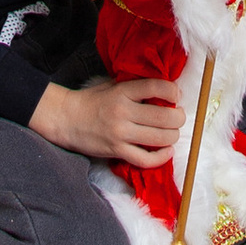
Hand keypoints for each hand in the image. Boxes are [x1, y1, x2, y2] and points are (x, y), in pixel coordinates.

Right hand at [32, 75, 183, 165]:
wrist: (66, 118)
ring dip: (173, 136)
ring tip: (173, 133)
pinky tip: (167, 151)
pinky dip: (161, 157)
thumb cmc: (92, 100)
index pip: (155, 87)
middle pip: (163, 117)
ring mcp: (120, 133)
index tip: (177, 96)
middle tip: (179, 117)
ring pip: (159, 138)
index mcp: (123, 91)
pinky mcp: (116, 151)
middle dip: (178, 118)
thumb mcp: (112, 85)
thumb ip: (134, 86)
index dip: (173, 91)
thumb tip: (163, 89)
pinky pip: (145, 159)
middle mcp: (123, 112)